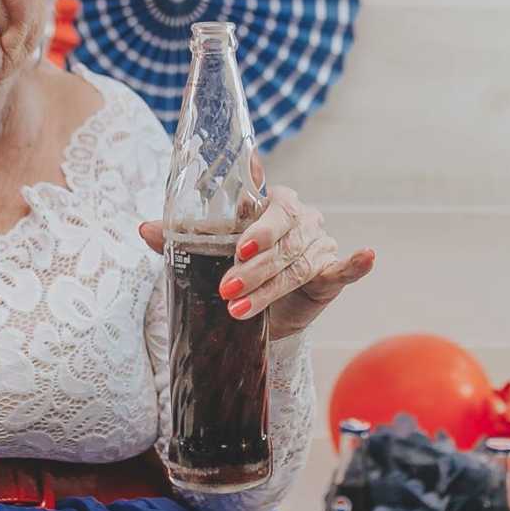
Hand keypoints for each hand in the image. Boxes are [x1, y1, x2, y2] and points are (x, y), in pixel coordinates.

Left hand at [137, 161, 374, 341]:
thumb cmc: (236, 267)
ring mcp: (318, 242)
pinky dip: (356, 262)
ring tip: (240, 309)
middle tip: (228, 287)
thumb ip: (180, 239)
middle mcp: (298, 216)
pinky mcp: (331, 272)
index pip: (263, 202)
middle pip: (282, 236)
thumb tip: (142, 228)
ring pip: (298, 263)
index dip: (253, 224)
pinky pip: (345, 266)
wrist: (262, 309)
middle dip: (255, 265)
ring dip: (272, 287)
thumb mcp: (208, 253)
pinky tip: (367, 255)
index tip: (239, 243)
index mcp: (270, 201)